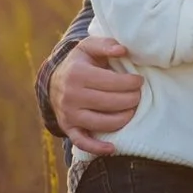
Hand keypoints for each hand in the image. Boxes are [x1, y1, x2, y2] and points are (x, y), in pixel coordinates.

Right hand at [48, 34, 142, 155]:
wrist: (53, 81)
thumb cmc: (79, 63)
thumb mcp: (88, 47)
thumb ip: (106, 44)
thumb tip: (122, 50)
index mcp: (77, 74)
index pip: (112, 82)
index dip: (131, 82)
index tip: (139, 81)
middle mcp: (71, 95)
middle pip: (110, 103)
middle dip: (131, 100)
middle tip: (138, 96)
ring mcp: (68, 114)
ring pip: (102, 122)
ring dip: (123, 119)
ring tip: (131, 111)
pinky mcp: (68, 128)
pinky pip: (82, 142)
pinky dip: (97, 148)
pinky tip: (113, 148)